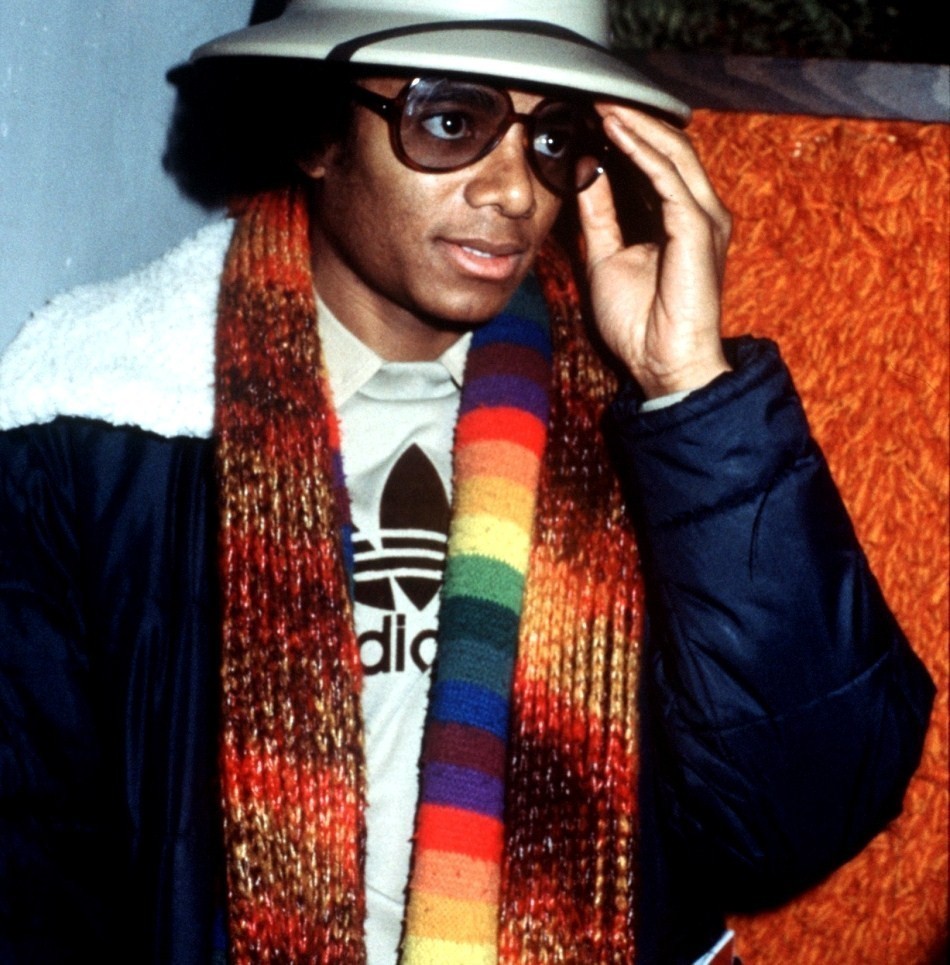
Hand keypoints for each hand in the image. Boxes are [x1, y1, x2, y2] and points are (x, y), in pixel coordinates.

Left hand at [577, 105, 731, 398]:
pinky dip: (643, 153)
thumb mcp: (606, 256)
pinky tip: (618, 134)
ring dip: (638, 127)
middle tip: (599, 99)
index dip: (630, 136)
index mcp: (681, 220)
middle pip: (671, 150)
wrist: (661, 365)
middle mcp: (699, 214)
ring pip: (674, 155)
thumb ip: (600, 214)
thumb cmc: (639, 323)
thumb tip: (587, 173)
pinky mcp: (698, 230)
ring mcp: (704, 220)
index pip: (660, 163)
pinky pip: (669, 180)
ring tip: (606, 106)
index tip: (595, 116)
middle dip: (635, 121)